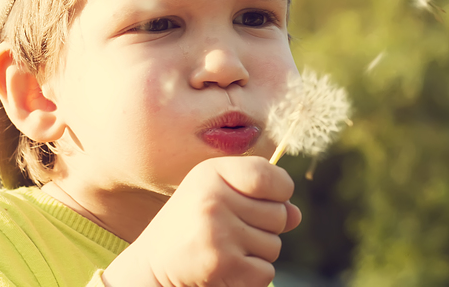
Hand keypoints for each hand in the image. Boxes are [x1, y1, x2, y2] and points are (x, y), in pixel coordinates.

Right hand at [102, 156, 301, 286]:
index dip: (281, 190)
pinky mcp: (222, 264)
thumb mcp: (219, 197)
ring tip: (226, 248)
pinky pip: (266, 272)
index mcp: (212, 173)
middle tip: (235, 230)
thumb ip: (259, 198)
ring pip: (274, 246)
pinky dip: (252, 275)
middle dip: (266, 227)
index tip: (269, 199)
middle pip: (279, 215)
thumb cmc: (193, 224)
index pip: (270, 176)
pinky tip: (227, 267)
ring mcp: (218, 232)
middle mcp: (213, 198)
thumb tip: (295, 215)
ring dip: (258, 253)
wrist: (153, 265)